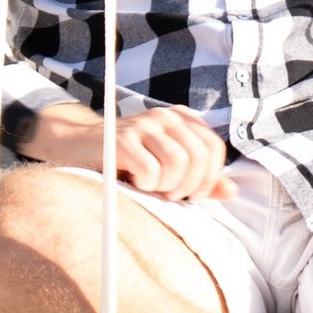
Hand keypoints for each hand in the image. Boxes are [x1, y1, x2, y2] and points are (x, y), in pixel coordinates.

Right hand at [19, 103, 235, 200]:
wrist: (80, 148)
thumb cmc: (128, 163)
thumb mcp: (168, 171)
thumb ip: (200, 180)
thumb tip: (232, 191)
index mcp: (181, 119)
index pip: (213, 147)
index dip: (210, 177)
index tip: (194, 195)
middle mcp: (165, 116)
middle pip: (199, 155)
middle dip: (189, 185)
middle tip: (170, 195)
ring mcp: (144, 124)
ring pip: (178, 162)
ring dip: (167, 185)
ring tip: (152, 187)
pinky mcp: (122, 138)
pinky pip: (151, 169)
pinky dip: (147, 184)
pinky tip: (135, 182)